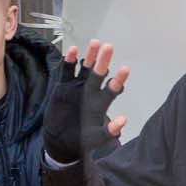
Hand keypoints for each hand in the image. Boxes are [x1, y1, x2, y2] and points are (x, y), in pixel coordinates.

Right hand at [45, 40, 129, 163]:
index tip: (125, 69)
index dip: (118, 79)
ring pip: (85, 67)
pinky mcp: (63, 86)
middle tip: (109, 47)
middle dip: (104, 60)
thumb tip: (123, 122)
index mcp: (101, 102)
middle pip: (99, 72)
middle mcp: (91, 91)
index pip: (112, 88)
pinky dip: (69, 60)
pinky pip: (67, 70)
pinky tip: (72, 50)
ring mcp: (77, 87)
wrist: (60, 141)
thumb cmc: (81, 140)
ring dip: (89, 56)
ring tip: (94, 43)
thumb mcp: (96, 139)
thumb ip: (109, 131)